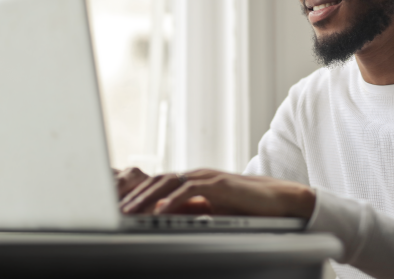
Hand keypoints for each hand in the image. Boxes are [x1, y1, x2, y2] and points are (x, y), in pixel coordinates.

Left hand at [118, 168, 315, 218]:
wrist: (277, 199)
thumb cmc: (246, 206)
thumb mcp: (213, 210)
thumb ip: (191, 211)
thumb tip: (165, 219)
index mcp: (193, 180)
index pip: (158, 183)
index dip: (138, 193)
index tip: (120, 207)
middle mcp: (197, 174)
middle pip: (158, 180)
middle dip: (135, 194)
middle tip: (115, 209)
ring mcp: (207, 177)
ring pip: (168, 182)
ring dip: (146, 197)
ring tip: (130, 210)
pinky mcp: (218, 184)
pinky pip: (189, 190)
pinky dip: (172, 200)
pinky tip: (160, 211)